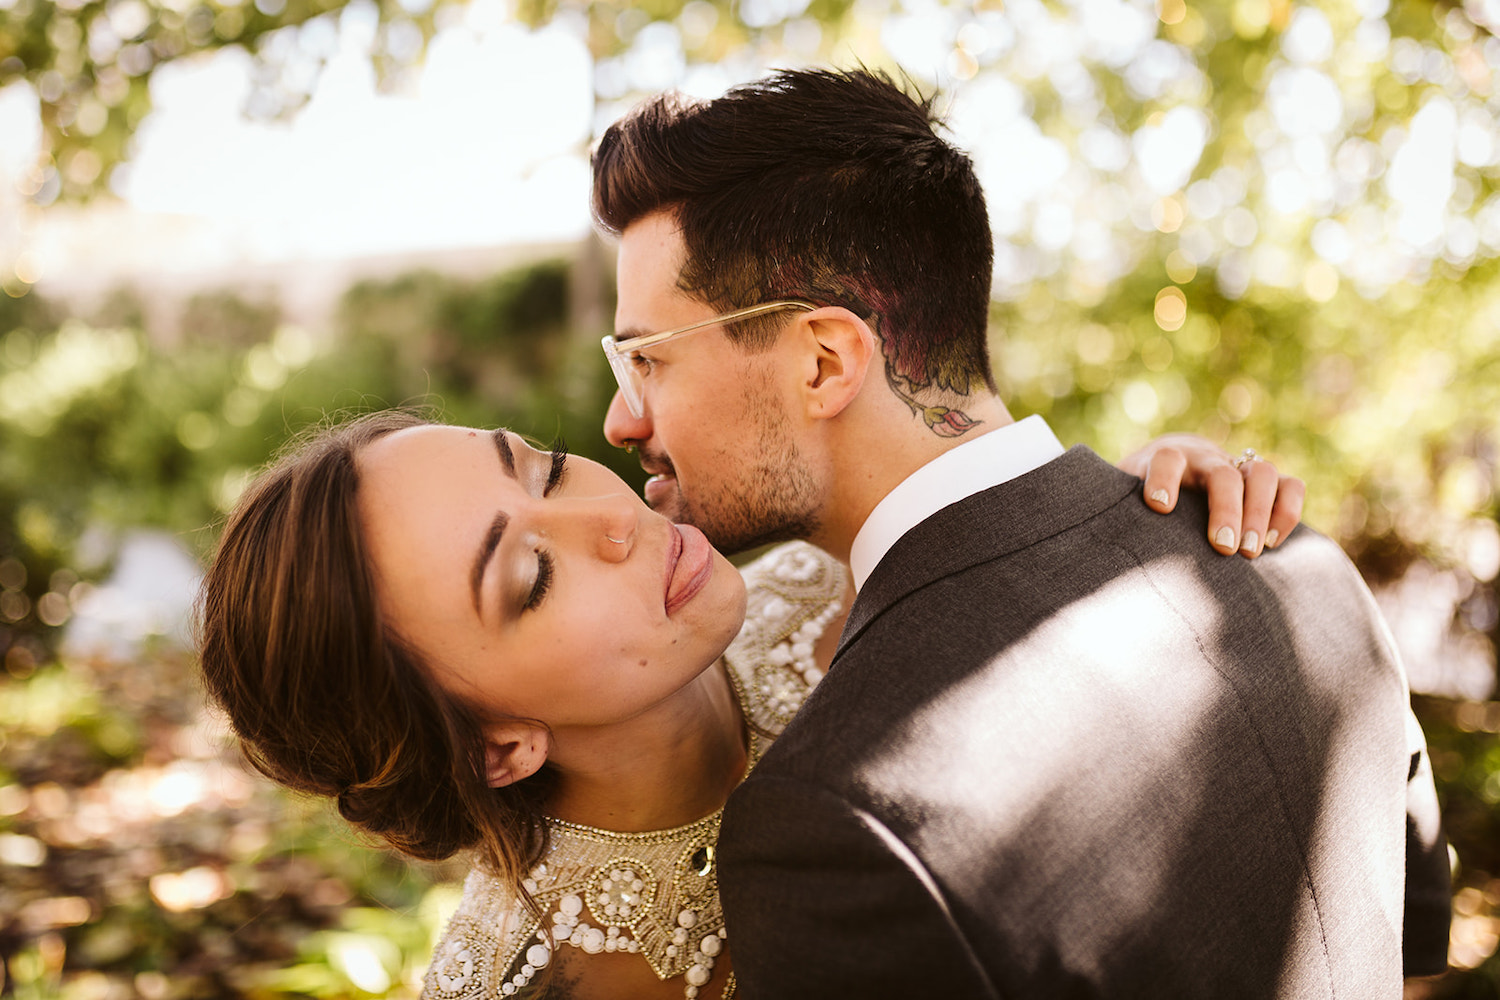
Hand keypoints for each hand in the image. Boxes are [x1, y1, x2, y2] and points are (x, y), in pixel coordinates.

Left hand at [1119, 434, 1305, 558]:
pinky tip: (1272, 543)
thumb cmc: (1138, 500)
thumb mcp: (1120, 500)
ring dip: (1260, 512)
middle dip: (1226, 509)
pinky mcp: (1264, 482)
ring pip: (1263, 474)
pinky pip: (1290, 485)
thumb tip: (1081, 540)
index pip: (1166, 459)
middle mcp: (1205, 458)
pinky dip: (1288, 510)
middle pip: (1221, 472)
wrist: (1170, 475)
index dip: (1163, 479)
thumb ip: (1110, 513)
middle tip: (1223, 548)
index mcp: (1165, 458)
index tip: (1158, 507)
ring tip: (1250, 552)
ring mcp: (1238, 466)